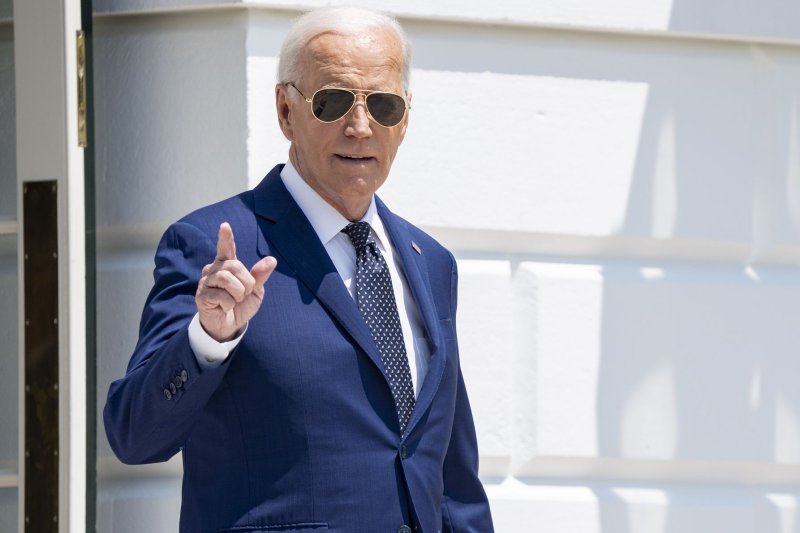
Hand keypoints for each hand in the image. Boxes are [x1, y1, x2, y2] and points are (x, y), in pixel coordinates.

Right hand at [195, 222, 276, 341]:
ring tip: (235, 300)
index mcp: (227, 266)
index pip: (226, 249)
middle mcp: (214, 270)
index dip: (226, 238)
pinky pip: (221, 295)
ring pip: (226, 279)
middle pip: (234, 265)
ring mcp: (206, 282)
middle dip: (246, 282)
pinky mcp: (201, 296)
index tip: (225, 225)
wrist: (229, 326)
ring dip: (238, 293)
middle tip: (244, 294)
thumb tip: (272, 260)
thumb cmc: (240, 305)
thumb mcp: (255, 291)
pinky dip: (230, 303)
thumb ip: (260, 276)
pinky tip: (226, 307)